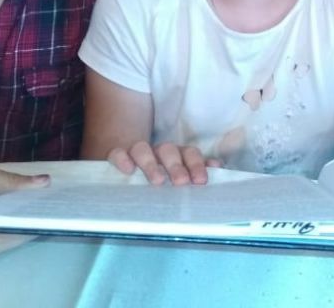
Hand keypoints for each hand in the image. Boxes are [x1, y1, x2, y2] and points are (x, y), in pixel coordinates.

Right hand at [0, 157, 49, 264]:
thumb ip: (3, 180)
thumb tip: (42, 184)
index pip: (22, 224)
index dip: (44, 209)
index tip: (64, 195)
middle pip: (18, 235)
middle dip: (34, 214)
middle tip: (52, 191)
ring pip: (8, 240)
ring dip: (20, 220)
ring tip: (34, 195)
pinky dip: (5, 226)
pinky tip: (11, 207)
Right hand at [107, 141, 221, 185]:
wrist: (124, 160)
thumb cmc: (157, 174)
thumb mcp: (177, 174)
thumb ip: (196, 171)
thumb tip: (218, 167)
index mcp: (176, 155)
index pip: (189, 153)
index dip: (196, 165)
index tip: (201, 181)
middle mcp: (157, 151)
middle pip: (169, 151)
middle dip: (176, 166)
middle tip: (181, 183)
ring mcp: (136, 152)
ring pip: (143, 149)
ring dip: (151, 164)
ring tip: (157, 181)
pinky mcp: (116, 155)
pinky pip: (118, 153)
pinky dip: (123, 159)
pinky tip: (128, 170)